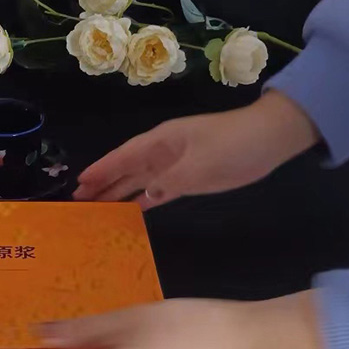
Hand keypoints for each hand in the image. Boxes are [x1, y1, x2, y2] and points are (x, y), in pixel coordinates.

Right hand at [73, 91, 320, 208]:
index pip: (124, 156)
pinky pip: (160, 189)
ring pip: (141, 180)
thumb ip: (169, 182)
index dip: (102, 169)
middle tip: (78, 202)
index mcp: (161, 141)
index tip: (79, 184)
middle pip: (127, 168)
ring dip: (121, 192)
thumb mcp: (199, 166)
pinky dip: (145, 199)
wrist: (269, 139)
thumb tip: (143, 196)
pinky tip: (133, 210)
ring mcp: (177, 164)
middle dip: (104, 183)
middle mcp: (163, 151)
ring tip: (98, 209)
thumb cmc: (232, 146)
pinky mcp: (191, 177)